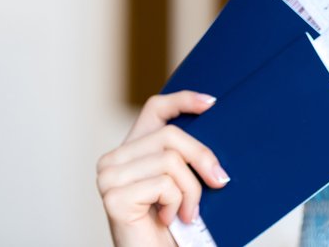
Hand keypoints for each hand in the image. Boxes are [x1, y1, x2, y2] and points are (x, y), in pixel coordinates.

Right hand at [97, 90, 229, 245]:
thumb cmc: (170, 229)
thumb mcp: (182, 184)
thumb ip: (185, 159)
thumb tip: (216, 129)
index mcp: (131, 152)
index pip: (154, 109)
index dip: (183, 100)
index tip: (211, 103)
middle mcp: (114, 160)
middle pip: (171, 135)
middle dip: (202, 158)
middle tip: (219, 181)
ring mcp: (109, 177)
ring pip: (171, 160)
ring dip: (191, 191)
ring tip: (188, 213)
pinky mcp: (114, 196)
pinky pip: (164, 184)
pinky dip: (177, 204)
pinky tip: (167, 219)